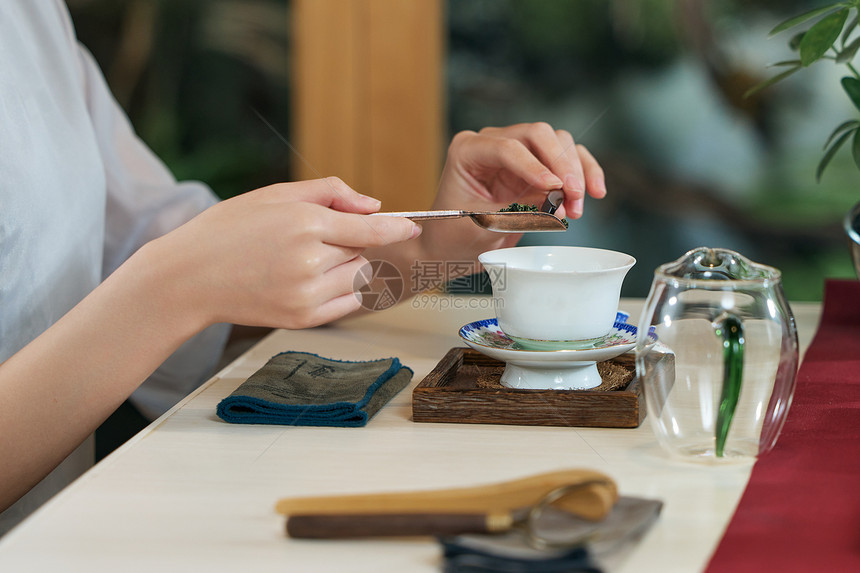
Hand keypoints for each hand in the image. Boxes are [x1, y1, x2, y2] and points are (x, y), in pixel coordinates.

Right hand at [144, 177, 419, 329]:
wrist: (188, 278)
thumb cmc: (229, 230)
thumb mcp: (275, 194)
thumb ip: (330, 192)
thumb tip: (375, 205)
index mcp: (304, 224)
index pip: (370, 228)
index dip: (395, 227)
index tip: (411, 225)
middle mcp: (310, 261)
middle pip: (363, 251)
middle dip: (353, 241)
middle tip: (319, 237)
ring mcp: (307, 294)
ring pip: (359, 277)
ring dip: (350, 266)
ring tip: (311, 259)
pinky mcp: (302, 319)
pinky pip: (348, 304)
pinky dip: (346, 290)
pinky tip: (320, 279)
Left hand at [417, 122, 605, 265]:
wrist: (452, 247)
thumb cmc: (454, 235)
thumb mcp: (479, 226)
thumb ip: (515, 212)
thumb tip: (555, 205)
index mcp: (468, 150)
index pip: (507, 147)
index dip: (534, 166)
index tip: (554, 188)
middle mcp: (494, 142)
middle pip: (538, 135)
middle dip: (561, 164)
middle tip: (573, 196)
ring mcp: (518, 151)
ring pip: (559, 143)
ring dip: (575, 173)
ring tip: (576, 209)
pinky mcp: (537, 166)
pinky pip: (568, 159)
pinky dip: (585, 173)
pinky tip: (596, 192)